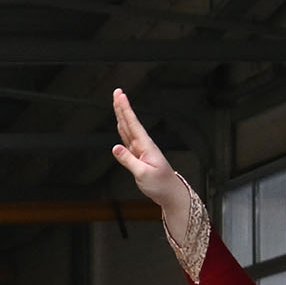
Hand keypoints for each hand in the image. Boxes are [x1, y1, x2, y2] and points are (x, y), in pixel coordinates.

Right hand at [108, 89, 189, 214]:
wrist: (170, 192)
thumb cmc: (159, 184)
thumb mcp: (143, 174)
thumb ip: (128, 160)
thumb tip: (115, 148)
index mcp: (145, 146)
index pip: (133, 124)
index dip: (125, 109)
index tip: (120, 96)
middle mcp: (143, 145)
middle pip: (130, 122)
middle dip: (123, 107)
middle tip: (117, 92)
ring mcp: (141, 150)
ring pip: (128, 128)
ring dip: (122, 115)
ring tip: (117, 103)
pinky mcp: (138, 156)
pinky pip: (128, 139)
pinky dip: (123, 129)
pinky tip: (120, 124)